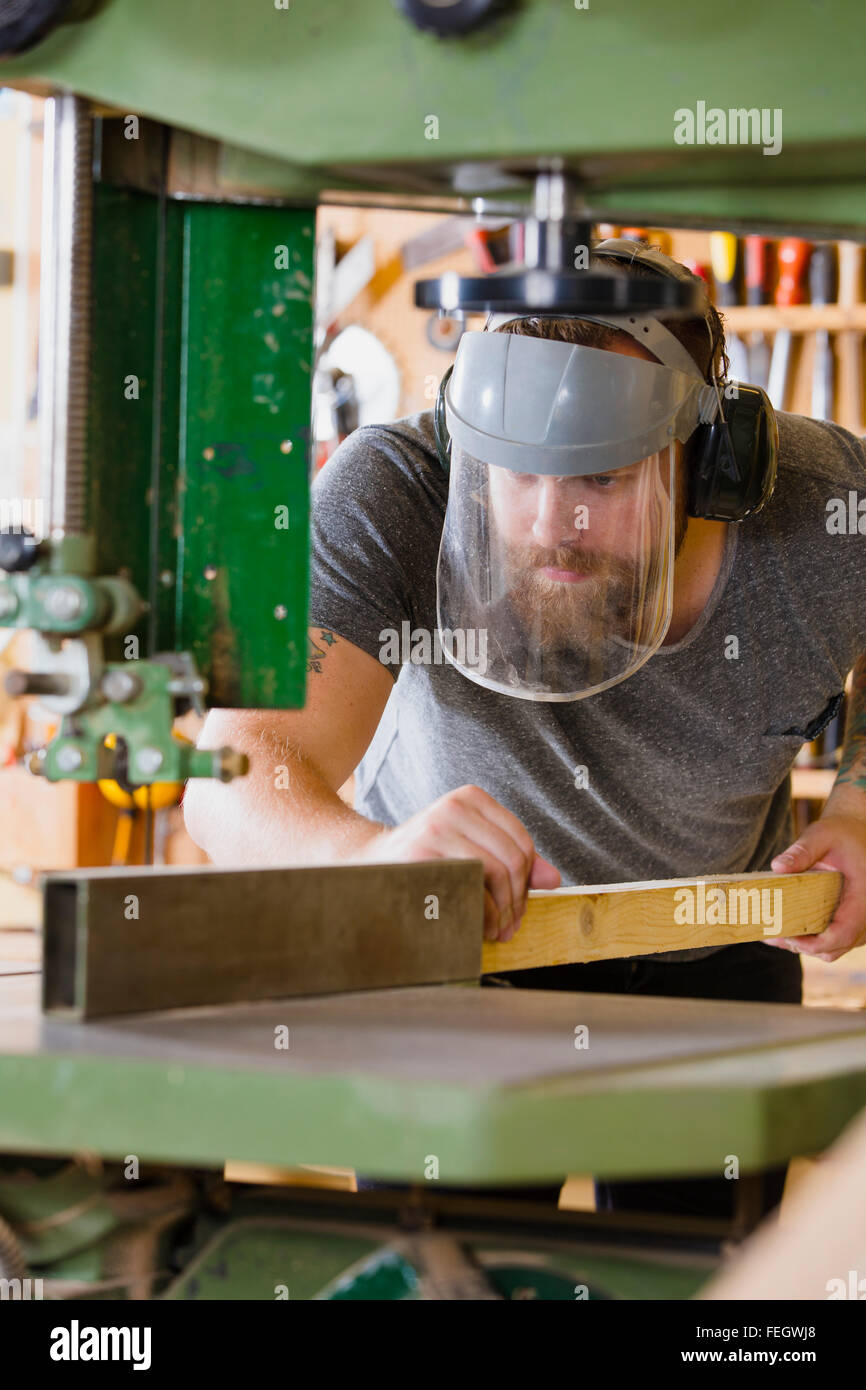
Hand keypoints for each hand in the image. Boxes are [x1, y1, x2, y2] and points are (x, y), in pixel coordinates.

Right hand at [353, 784, 560, 942]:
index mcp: (469, 798)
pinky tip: (477, 928)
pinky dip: (481, 916)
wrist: (365, 866)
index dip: (527, 880)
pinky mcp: (420, 857)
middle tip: (511, 925)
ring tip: (496, 930)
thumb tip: (553, 879)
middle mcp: (453, 807)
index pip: (520, 841)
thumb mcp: (468, 849)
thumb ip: (511, 860)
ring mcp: (434, 829)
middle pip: (512, 858)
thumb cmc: (423, 862)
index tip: (519, 905)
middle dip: (517, 900)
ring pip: (495, 874)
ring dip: (502, 912)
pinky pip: (470, 890)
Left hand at [768, 813, 865, 960]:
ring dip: (805, 946)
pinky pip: (833, 941)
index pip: (844, 933)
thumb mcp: (822, 834)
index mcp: (863, 896)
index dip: (816, 942)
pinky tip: (784, 930)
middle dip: (803, 947)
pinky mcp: (850, 922)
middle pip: (836, 948)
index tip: (788, 936)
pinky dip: (811, 941)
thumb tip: (777, 867)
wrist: (858, 834)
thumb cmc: (842, 833)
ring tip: (773, 933)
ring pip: (833, 949)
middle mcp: (865, 914)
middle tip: (772, 935)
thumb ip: (802, 850)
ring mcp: (860, 922)